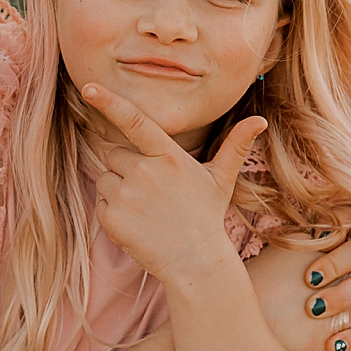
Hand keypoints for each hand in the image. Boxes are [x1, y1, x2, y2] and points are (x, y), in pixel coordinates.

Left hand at [81, 82, 262, 282]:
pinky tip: (137, 225)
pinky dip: (112, 213)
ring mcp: (127, 195)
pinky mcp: (112, 218)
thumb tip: (260, 120)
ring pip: (104, 179)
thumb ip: (235, 146)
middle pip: (114, 154)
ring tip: (146, 210)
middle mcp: (145, 172)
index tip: (89, 88)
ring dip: (117, 190)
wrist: (195, 262)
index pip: (134, 121)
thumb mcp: (222, 179)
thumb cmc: (207, 217)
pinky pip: (100, 204)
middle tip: (152, 193)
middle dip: (126, 169)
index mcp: (168, 157)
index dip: (110, 102)